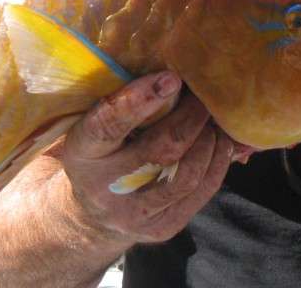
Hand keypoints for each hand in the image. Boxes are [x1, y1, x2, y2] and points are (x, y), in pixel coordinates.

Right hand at [57, 71, 236, 244]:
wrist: (93, 211)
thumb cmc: (102, 149)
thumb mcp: (95, 123)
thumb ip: (123, 101)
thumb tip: (175, 72)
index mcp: (81, 152)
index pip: (107, 125)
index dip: (140, 99)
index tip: (171, 78)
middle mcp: (104, 188)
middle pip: (160, 150)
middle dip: (190, 117)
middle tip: (202, 95)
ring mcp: (134, 213)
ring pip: (187, 173)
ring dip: (208, 139)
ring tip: (212, 118)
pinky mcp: (161, 228)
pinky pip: (202, 191)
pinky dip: (218, 160)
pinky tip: (219, 141)